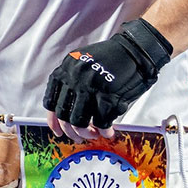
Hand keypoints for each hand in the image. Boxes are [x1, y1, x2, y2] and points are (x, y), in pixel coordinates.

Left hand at [44, 18, 172, 138]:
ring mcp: (90, 87)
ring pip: (80, 122)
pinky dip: (105, 131)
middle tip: (80, 136)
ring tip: (94, 134)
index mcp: (66, 69)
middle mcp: (74, 78)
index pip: (51, 101)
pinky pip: (101, 123)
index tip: (57, 130)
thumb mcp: (82, 63)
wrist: (135, 51)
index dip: (53, 120)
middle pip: (64, 115)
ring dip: (87, 133)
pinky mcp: (108, 96)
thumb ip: (72, 82)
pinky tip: (109, 131)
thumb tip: (68, 110)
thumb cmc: (112, 58)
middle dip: (71, 131)